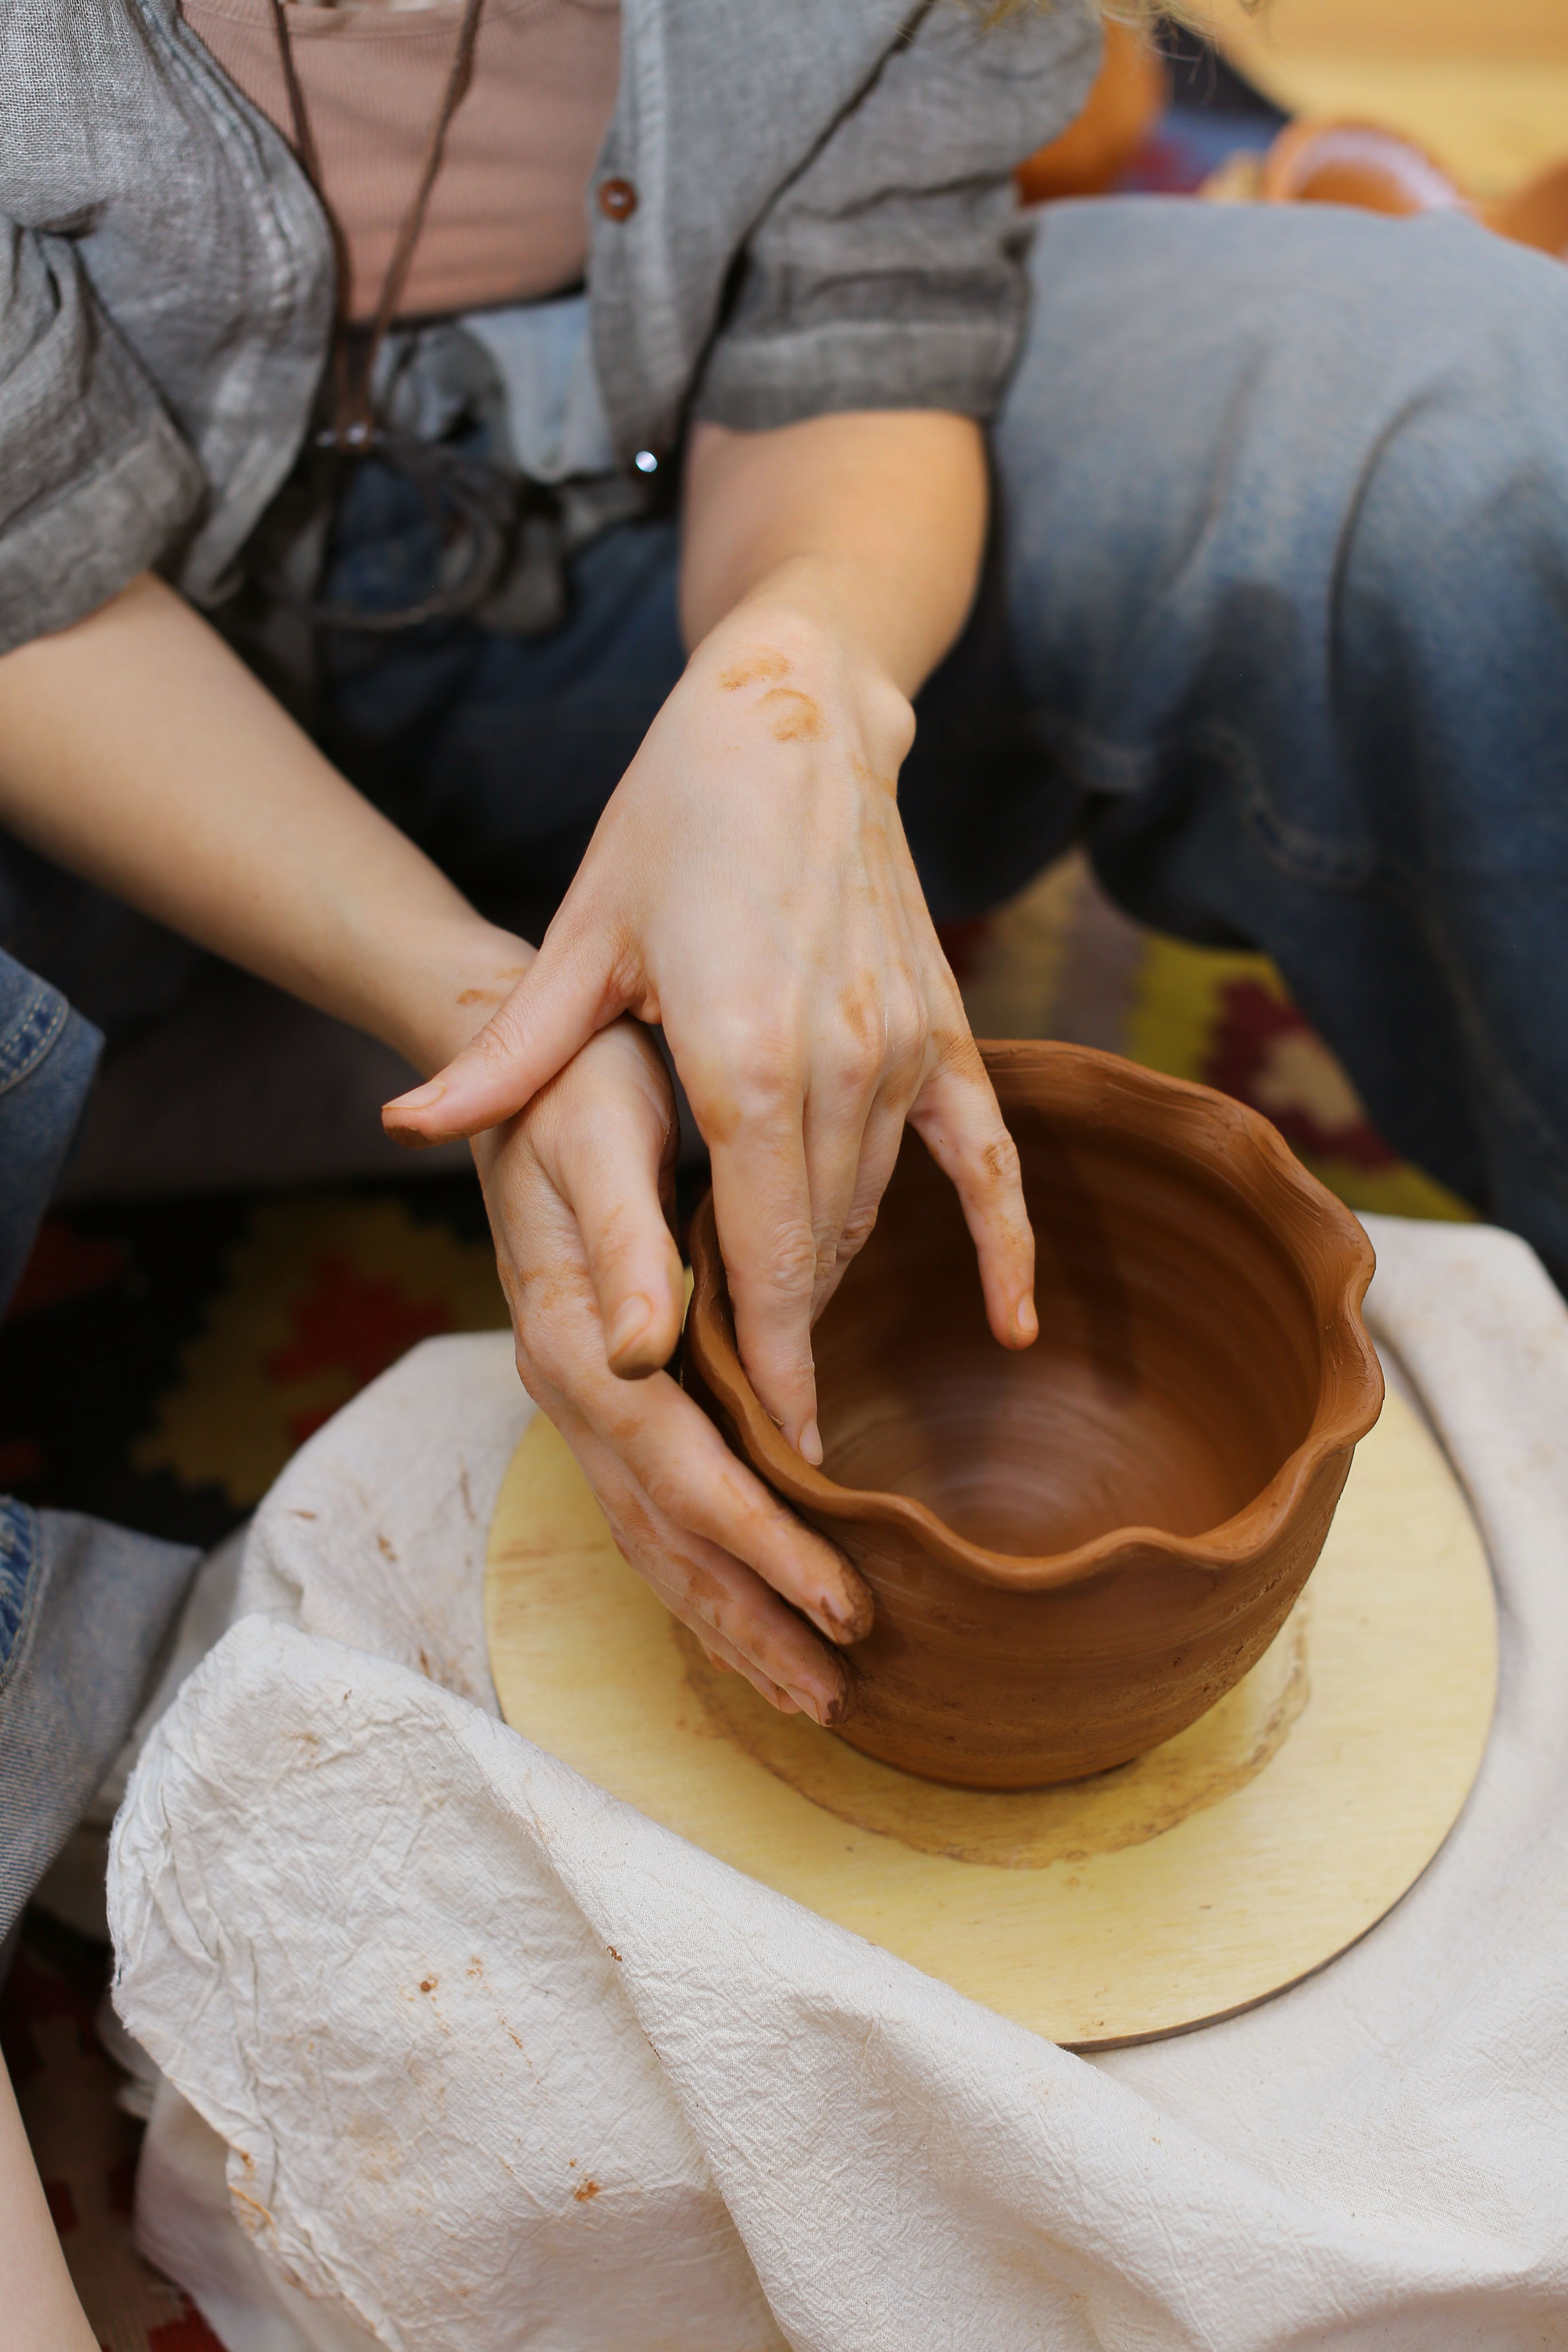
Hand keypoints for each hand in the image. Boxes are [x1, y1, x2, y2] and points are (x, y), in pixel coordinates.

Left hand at [389, 600, 1036, 1461]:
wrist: (793, 714)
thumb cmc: (671, 819)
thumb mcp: (580, 935)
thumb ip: (512, 1053)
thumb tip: (408, 1126)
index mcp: (743, 1055)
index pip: (761, 1255)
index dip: (765, 1364)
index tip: (772, 1458)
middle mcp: (839, 1061)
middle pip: (818, 1253)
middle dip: (785, 1346)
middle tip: (759, 1439)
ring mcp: (903, 1044)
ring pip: (873, 1211)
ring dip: (829, 1283)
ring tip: (793, 1362)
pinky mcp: (944, 1024)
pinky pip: (989, 1156)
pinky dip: (1005, 1242)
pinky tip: (1015, 1323)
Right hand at [474, 1016, 871, 1720]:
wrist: (519, 1065)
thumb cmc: (576, 1086)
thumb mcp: (597, 1139)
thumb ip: (624, 1246)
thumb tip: (645, 1352)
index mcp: (575, 1339)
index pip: (683, 1474)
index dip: (765, 1546)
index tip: (849, 1604)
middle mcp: (573, 1390)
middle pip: (666, 1538)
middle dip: (752, 1621)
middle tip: (838, 1696)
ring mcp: (582, 1401)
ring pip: (654, 1540)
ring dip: (728, 1620)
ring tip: (808, 1690)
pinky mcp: (602, 1393)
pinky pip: (649, 1508)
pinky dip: (701, 1574)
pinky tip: (747, 1610)